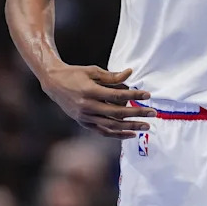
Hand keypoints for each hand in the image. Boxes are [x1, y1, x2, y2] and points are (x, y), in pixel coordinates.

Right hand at [40, 66, 156, 138]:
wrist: (53, 83)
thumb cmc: (74, 73)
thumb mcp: (93, 70)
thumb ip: (112, 76)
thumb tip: (130, 74)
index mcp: (90, 91)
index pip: (117, 96)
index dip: (134, 95)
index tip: (148, 95)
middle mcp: (87, 107)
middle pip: (117, 113)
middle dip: (137, 114)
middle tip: (153, 113)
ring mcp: (84, 117)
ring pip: (111, 126)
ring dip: (130, 127)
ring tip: (146, 126)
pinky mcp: (83, 122)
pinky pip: (103, 131)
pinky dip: (117, 134)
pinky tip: (131, 134)